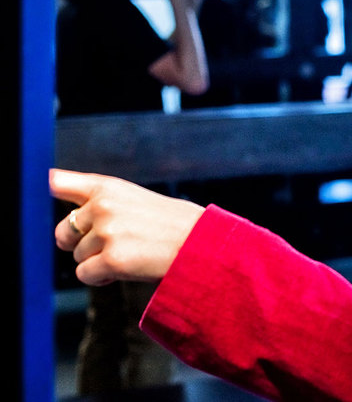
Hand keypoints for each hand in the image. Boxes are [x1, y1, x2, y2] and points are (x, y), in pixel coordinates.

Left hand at [51, 169, 203, 285]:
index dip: (46, 188)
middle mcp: (103, 206)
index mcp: (109, 187)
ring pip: (77, 256)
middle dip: (81, 243)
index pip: (58, 182)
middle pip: (63, 232)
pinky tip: (126, 268)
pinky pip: (85, 274)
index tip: (41, 187)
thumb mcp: (134, 198)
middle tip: (112, 243)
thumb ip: (97, 196)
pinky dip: (102, 276)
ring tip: (131, 253)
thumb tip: (54, 190)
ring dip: (98, 261)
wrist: (202, 244)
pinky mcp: (112, 259)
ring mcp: (107, 232)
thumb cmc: (172, 223)